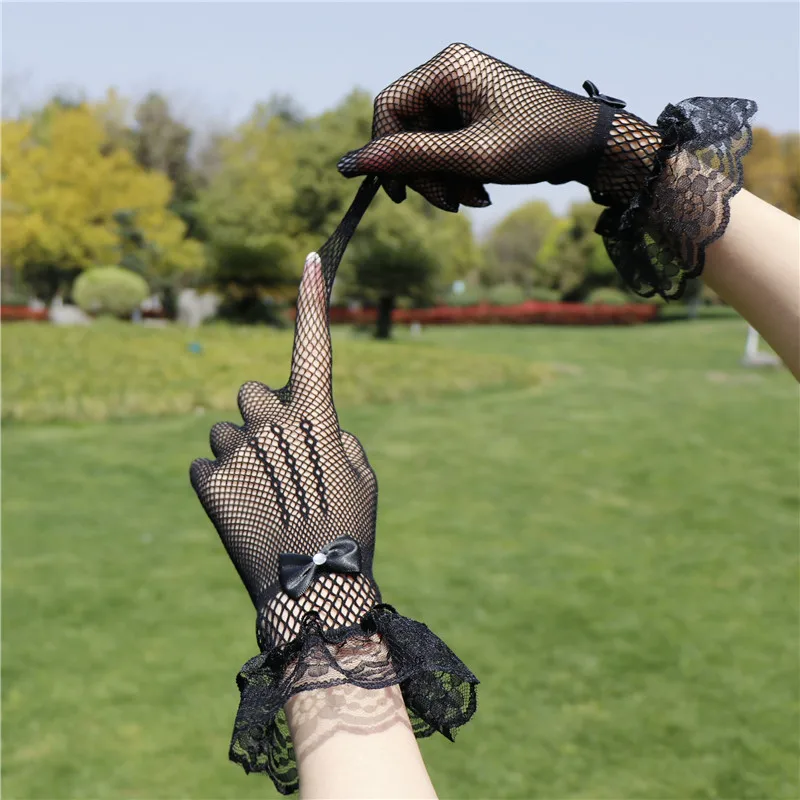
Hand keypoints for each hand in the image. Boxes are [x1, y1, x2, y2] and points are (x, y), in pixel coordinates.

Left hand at [190, 252, 379, 648]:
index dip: (312, 301)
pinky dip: (221, 485)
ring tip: (263, 498)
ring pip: (224, 432)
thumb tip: (310, 423)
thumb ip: (337, 434)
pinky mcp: (208, 483)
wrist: (312, 593)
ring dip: (239, 455)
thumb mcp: (363, 476)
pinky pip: (206, 468)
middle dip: (261, 416)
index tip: (309, 259)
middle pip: (251, 392)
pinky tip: (242, 513)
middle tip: (277, 459)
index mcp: (317, 417)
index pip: (314, 345)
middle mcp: (273, 423)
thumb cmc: (348, 532)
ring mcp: (237, 452)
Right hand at [337, 43, 660, 211]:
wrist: (585, 146)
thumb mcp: (470, 154)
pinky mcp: (469, 115)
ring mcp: (459, 96)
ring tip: (470, 198)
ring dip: (440, 179)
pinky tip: (475, 191)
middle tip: (447, 203)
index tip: (398, 192)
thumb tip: (356, 162)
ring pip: (423, 146)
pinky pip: (442, 149)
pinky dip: (453, 175)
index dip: (386, 151)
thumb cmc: (536, 141)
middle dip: (422, 172)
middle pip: (405, 130)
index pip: (389, 107)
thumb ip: (412, 156)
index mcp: (447, 68)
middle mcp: (449, 75)